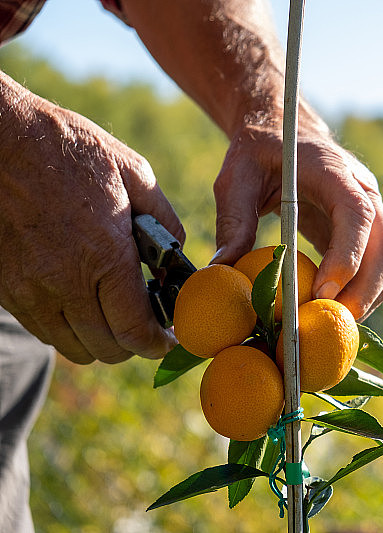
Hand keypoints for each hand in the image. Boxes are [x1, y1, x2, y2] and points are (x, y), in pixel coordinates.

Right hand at [0, 78, 183, 363]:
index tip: (169, 339)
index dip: (157, 344)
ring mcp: (28, 290)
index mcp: (104, 256)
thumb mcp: (134, 174)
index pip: (134, 331)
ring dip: (99, 340)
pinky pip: (43, 329)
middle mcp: (64, 283)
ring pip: (72, 346)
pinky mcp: (5, 289)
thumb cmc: (68, 149)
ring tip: (113, 315)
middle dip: (133, 344)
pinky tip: (80, 300)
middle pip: (106, 349)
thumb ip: (164, 222)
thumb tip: (176, 257)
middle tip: (145, 325)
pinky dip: (67, 327)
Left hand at [211, 124, 382, 319]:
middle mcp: (363, 192)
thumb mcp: (236, 178)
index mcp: (335, 172)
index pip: (357, 214)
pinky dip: (361, 292)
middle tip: (330, 322)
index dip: (348, 255)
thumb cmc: (258, 153)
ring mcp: (371, 212)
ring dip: (367, 296)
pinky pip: (376, 267)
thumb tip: (222, 270)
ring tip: (330, 322)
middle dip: (364, 290)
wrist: (283, 133)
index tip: (324, 291)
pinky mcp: (365, 232)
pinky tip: (332, 308)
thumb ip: (233, 220)